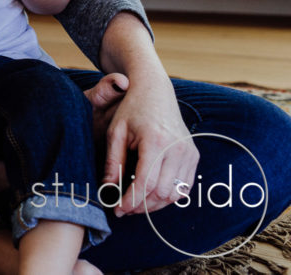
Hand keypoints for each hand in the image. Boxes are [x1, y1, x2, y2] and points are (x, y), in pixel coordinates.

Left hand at [102, 72, 198, 215]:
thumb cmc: (132, 110)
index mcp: (155, 141)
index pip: (145, 183)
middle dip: (141, 206)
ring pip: (175, 194)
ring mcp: (188, 153)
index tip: (117, 209)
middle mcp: (177, 148)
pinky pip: (184, 186)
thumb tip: (107, 189)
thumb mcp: (116, 132)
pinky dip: (168, 196)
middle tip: (123, 209)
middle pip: (161, 192)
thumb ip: (113, 162)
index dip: (131, 200)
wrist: (155, 91)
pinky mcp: (193, 155)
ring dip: (155, 204)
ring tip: (135, 204)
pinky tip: (151, 195)